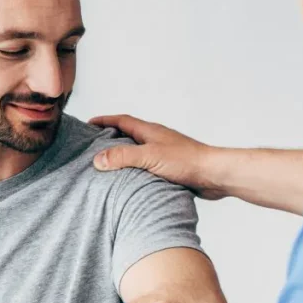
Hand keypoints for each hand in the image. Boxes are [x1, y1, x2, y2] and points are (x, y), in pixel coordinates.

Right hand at [90, 114, 226, 198]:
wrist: (214, 175)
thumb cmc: (187, 161)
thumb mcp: (149, 157)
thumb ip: (123, 157)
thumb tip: (98, 159)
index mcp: (150, 131)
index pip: (122, 120)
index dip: (104, 121)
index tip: (89, 124)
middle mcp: (156, 139)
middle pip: (128, 134)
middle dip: (110, 137)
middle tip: (94, 145)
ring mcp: (164, 153)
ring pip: (138, 151)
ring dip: (124, 155)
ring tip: (108, 166)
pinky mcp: (170, 168)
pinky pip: (147, 166)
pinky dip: (136, 170)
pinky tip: (131, 181)